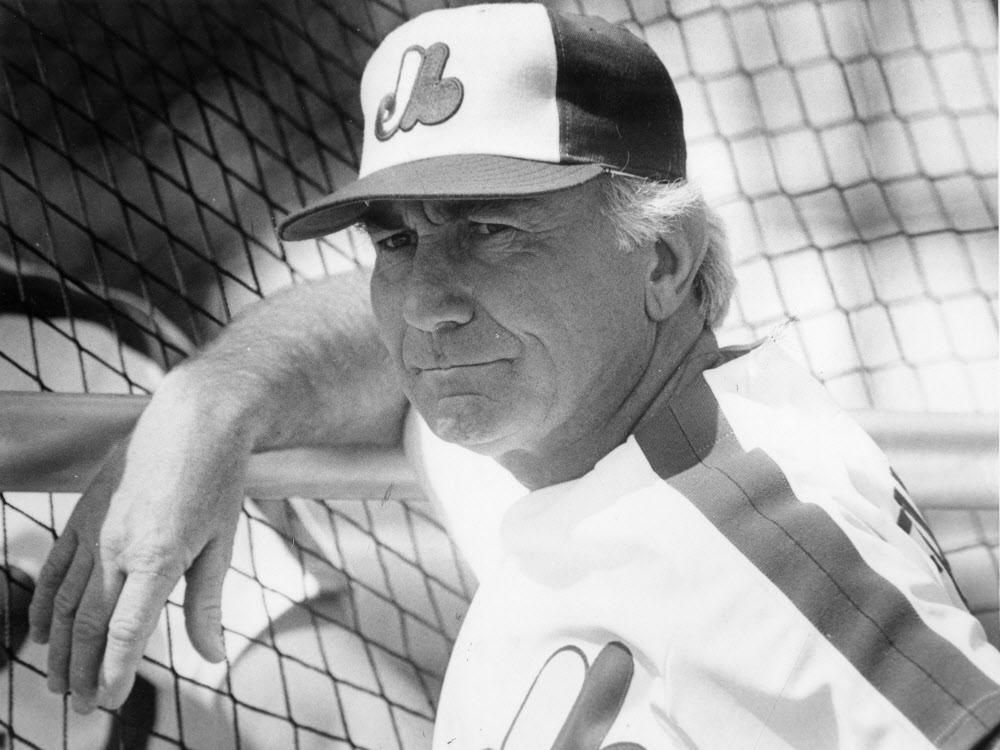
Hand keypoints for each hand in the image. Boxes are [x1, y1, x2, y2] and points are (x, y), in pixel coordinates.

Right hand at [28, 370, 251, 712]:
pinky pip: (55, 567)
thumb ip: (207, 604)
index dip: (114, 670)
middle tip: (81, 707)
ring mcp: (94, 529)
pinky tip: (39, 632)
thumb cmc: (217, 480)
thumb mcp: (222, 543)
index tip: (107, 702)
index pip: (126, 630)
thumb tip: (212, 657)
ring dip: (59, 646)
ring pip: (64, 600)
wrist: (195, 418)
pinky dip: (43, 604)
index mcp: (158, 557)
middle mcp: (117, 546)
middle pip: (89, 623)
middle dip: (83, 669)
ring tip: (57, 682)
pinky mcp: (82, 514)